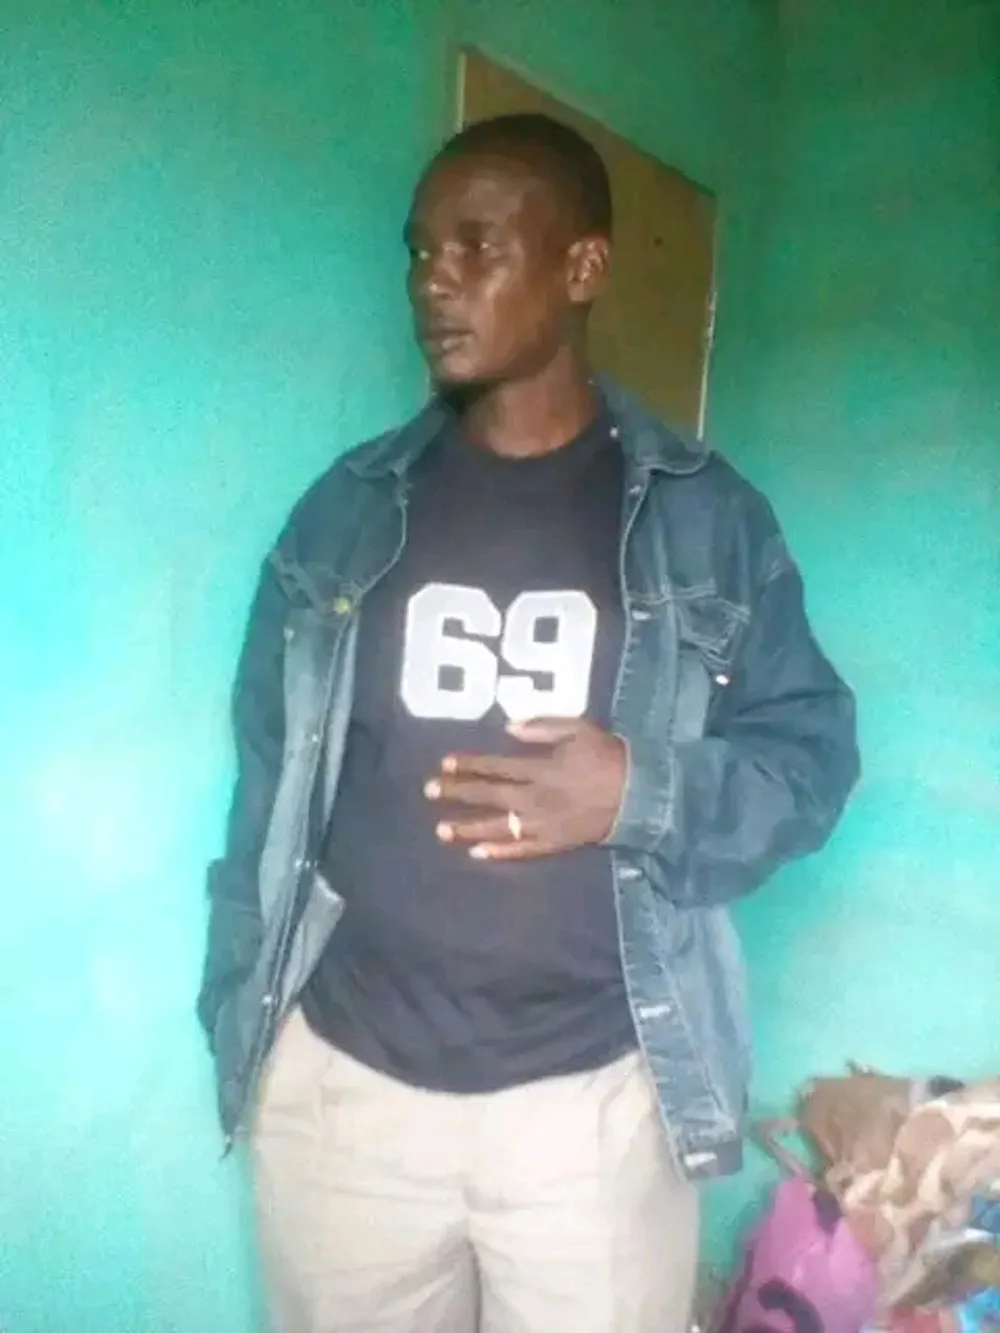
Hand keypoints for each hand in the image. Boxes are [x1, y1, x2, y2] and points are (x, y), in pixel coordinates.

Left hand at [424, 718, 625, 861]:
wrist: (639, 794)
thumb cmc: (608, 756)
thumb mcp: (579, 729)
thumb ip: (544, 727)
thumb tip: (510, 728)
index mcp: (541, 769)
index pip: (496, 767)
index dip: (469, 765)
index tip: (444, 764)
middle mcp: (536, 798)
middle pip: (489, 796)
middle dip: (457, 793)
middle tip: (429, 792)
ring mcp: (544, 824)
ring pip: (499, 827)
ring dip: (468, 828)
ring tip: (441, 830)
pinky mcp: (555, 843)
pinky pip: (523, 851)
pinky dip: (500, 852)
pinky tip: (477, 853)